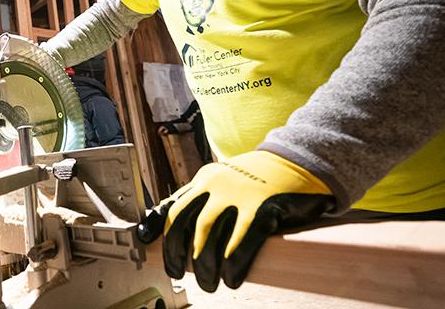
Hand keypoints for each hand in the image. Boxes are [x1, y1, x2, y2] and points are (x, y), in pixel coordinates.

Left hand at [138, 150, 333, 291]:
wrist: (299, 160)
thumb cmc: (260, 177)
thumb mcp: (227, 178)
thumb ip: (208, 196)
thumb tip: (188, 227)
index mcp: (205, 178)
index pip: (173, 204)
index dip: (157, 226)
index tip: (145, 242)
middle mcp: (216, 184)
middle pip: (184, 222)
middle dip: (176, 252)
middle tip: (178, 273)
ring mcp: (238, 195)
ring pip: (208, 235)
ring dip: (204, 265)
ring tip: (209, 283)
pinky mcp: (261, 207)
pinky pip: (240, 240)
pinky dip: (233, 263)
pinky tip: (231, 278)